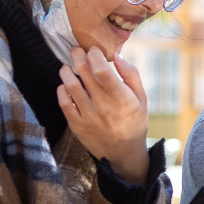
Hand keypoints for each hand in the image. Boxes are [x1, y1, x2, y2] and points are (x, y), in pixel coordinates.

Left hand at [58, 46, 149, 182]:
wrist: (123, 153)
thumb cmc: (133, 122)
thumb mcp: (141, 98)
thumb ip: (131, 75)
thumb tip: (117, 56)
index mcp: (121, 98)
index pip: (102, 70)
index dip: (95, 55)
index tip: (94, 50)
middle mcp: (103, 106)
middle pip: (84, 73)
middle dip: (78, 56)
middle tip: (76, 51)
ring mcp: (88, 116)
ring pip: (71, 86)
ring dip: (66, 71)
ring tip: (67, 66)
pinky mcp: (77, 125)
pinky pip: (64, 103)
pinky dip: (62, 90)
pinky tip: (65, 85)